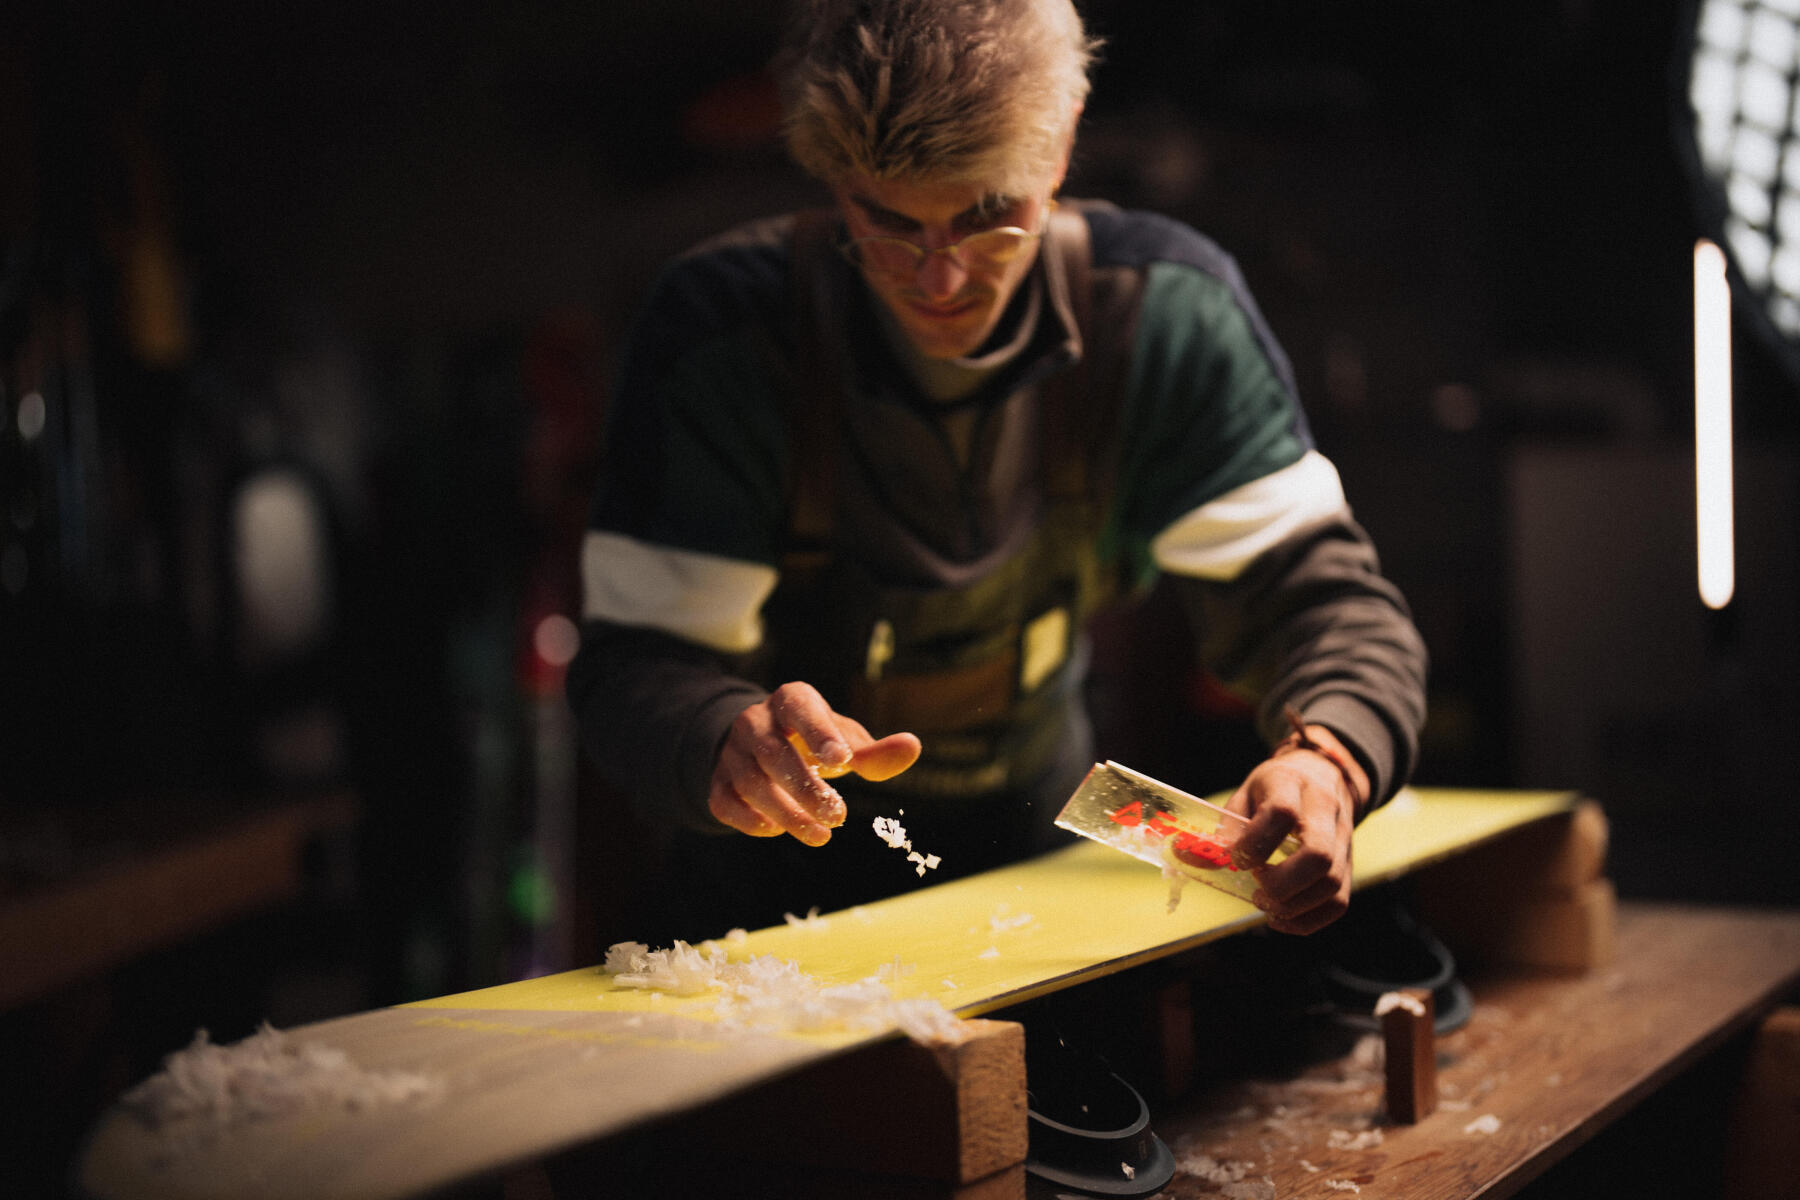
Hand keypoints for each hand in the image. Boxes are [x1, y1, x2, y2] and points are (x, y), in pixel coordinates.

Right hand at [708, 681, 920, 844]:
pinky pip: (725, 802)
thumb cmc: (814, 742)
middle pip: (773, 753)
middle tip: (838, 815)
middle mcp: (755, 722)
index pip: (801, 709)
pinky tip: (777, 830)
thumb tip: (912, 747)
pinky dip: (750, 821)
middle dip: (806, 787)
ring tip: (820, 835)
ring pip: (750, 782)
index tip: (841, 761)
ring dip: (786, 812)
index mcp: (791, 701)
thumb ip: (876, 751)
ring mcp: (732, 753)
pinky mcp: (718, 782)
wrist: (761, 745)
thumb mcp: (844, 741)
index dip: (819, 733)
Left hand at [1222, 725, 1367, 934]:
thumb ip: (1221, 829)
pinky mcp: (1348, 864)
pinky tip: (1282, 918)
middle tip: (1257, 890)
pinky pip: (1338, 902)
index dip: (1255, 844)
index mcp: (1291, 784)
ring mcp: (1342, 839)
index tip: (1238, 859)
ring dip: (1293, 906)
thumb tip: (1182, 856)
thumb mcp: (1244, 796)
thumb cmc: (1274, 790)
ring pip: (1331, 883)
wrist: (1321, 775)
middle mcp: (1325, 810)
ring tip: (1265, 904)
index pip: (1282, 813)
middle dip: (1280, 884)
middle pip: (1318, 855)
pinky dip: (1308, 920)